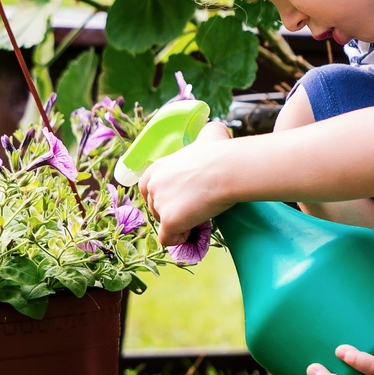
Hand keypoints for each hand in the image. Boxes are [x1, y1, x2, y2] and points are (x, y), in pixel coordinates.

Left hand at [139, 121, 233, 246]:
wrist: (227, 169)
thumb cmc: (220, 151)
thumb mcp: (209, 134)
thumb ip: (204, 136)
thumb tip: (212, 134)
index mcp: (157, 167)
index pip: (147, 188)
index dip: (163, 197)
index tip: (181, 200)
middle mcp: (153, 184)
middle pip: (155, 208)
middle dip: (172, 211)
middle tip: (194, 209)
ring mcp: (159, 203)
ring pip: (163, 224)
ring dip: (179, 225)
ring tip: (198, 218)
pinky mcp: (169, 221)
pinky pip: (168, 239)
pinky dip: (180, 239)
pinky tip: (193, 230)